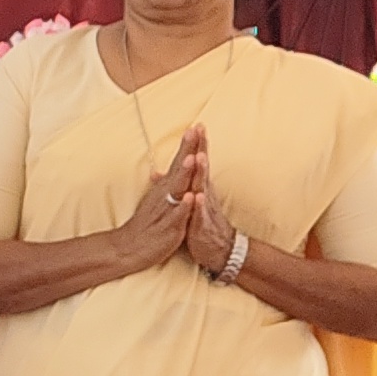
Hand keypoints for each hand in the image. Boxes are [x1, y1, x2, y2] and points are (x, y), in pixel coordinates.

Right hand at [112, 141, 196, 277]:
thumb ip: (162, 186)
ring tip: (192, 158)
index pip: (178, 162)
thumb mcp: (155, 202)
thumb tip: (162, 171)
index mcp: (165, 189)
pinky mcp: (168, 227)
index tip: (196, 127)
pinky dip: (184, 206)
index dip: (187, 146)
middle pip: (178, 169)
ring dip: (184, 174)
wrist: (128, 249)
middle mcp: (165, 195)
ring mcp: (166, 210)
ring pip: (176, 190)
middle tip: (193, 131)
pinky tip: (191, 197)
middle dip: (186, 150)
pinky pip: (177, 215)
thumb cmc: (146, 225)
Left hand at [176, 131, 242, 279]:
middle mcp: (204, 195)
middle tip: (199, 131)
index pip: (197, 163)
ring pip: (203, 188)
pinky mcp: (202, 226)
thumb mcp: (187, 203)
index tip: (195, 125)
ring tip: (199, 157)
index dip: (196, 145)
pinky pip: (200, 215)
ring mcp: (205, 210)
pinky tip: (196, 196)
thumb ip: (177, 186)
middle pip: (202, 169)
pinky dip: (198, 205)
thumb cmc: (200, 223)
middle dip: (200, 150)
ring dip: (201, 173)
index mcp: (199, 188)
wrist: (218, 250)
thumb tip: (159, 172)